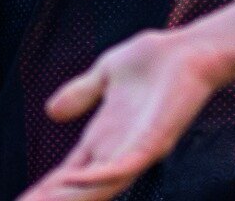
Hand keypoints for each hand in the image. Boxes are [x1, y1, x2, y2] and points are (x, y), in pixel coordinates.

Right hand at [18, 29, 234, 200]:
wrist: (189, 49)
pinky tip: (72, 179)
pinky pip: (121, 168)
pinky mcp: (153, 143)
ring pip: (96, 188)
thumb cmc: (154, 61)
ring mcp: (136, 151)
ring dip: (67, 198)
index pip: (68, 173)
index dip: (45, 189)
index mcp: (105, 138)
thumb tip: (51, 112)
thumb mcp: (105, 74)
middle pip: (77, 189)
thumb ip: (81, 94)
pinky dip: (96, 177)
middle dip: (48, 200)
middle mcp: (117, 151)